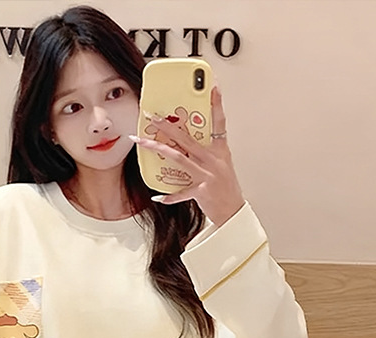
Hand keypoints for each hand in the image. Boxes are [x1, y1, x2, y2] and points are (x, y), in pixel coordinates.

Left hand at [131, 86, 243, 226]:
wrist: (233, 212)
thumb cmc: (226, 189)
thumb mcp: (221, 165)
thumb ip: (206, 152)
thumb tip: (186, 143)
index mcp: (220, 151)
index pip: (219, 122)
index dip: (217, 104)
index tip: (213, 87)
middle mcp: (213, 160)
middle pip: (187, 138)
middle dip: (167, 126)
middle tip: (152, 116)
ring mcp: (207, 174)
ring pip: (178, 158)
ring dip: (158, 149)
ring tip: (142, 142)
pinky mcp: (202, 191)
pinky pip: (181, 193)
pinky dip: (169, 196)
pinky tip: (157, 196)